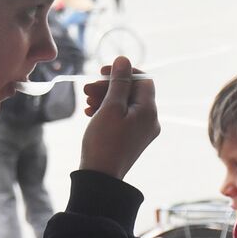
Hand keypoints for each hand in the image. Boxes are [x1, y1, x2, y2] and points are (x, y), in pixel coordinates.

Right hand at [80, 57, 159, 179]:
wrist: (100, 177)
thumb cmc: (104, 141)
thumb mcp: (110, 107)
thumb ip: (119, 82)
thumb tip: (124, 60)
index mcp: (149, 111)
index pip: (143, 80)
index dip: (123, 72)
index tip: (102, 72)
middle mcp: (150, 121)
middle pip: (132, 92)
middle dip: (109, 87)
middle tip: (87, 89)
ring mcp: (141, 131)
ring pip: (124, 105)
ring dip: (105, 98)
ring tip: (86, 101)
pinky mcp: (131, 139)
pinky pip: (122, 118)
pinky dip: (107, 111)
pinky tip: (90, 112)